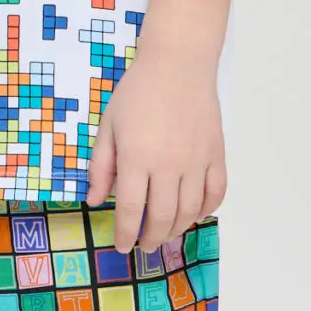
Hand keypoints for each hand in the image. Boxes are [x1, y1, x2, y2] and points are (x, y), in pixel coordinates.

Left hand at [85, 50, 226, 254]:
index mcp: (137, 158)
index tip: (121, 246)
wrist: (178, 63)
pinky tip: (194, 215)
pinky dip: (206, 210)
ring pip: (190, 211)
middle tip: (144, 247)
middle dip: (151, 239)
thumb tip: (94, 200)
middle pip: (162, 217)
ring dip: (177, 230)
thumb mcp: (109, 126)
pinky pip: (216, 193)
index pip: (130, 209)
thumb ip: (101, 166)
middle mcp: (169, 165)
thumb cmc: (138, 92)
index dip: (124, 233)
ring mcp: (197, 161)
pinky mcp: (217, 154)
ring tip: (166, 235)